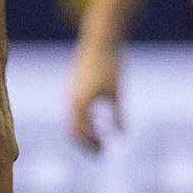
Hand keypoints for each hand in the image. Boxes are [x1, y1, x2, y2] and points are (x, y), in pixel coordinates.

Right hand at [67, 34, 122, 155]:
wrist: (99, 40)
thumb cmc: (110, 65)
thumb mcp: (116, 93)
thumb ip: (118, 116)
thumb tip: (122, 136)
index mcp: (80, 104)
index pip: (81, 133)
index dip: (91, 145)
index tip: (104, 152)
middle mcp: (71, 100)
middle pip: (73, 129)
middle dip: (86, 143)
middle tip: (101, 153)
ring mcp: (70, 92)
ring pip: (73, 119)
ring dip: (85, 132)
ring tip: (100, 139)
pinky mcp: (74, 85)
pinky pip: (75, 109)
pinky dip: (84, 120)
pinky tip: (97, 120)